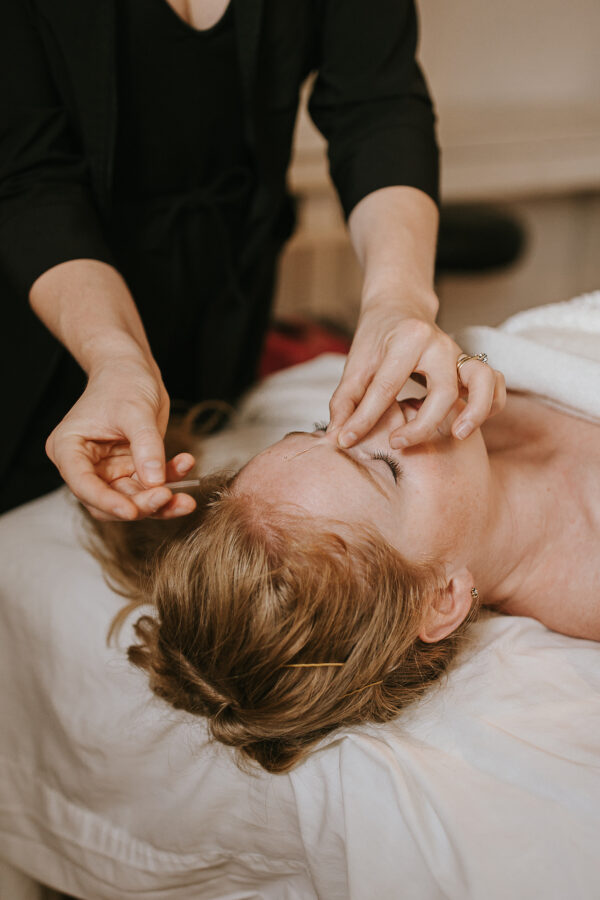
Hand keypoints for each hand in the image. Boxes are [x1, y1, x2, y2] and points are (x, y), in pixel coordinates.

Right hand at [45, 356, 196, 520]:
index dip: (107, 502)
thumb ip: (146, 446)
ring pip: (133, 500)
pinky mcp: (131, 469)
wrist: (132, 368)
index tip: (132, 511)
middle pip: (108, 499)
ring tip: (186, 498)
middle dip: (140, 504)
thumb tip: (155, 482)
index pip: (83, 485)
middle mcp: (85, 465)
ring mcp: (109, 470)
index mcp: (68, 448)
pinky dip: (171, 481)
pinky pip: (151, 486)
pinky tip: (186, 464)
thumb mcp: (136, 411)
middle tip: (167, 496)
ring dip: (161, 501)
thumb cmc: (123, 380)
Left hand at [328, 298, 505, 448]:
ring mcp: (461, 353)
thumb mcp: (356, 364)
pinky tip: (467, 425)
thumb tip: (338, 438)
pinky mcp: (472, 364)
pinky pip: (497, 384)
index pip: (386, 387)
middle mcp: (440, 343)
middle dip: (423, 425)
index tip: (347, 441)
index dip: (364, 419)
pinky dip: (491, 405)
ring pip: (485, 381)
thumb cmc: (377, 339)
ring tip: (457, 435)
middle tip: (397, 444)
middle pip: (444, 391)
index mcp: (407, 339)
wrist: (400, 308)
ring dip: (476, 411)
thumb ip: (346, 401)